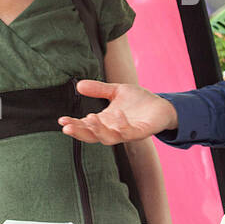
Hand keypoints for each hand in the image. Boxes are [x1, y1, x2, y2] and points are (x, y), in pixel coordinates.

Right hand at [58, 79, 176, 144]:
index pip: (85, 127)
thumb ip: (98, 89)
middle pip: (92, 136)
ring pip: (109, 138)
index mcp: (105, 122)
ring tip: (89, 118)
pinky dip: (122, 124)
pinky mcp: (141, 132)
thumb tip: (78, 85)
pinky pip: (129, 132)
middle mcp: (113, 130)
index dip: (73, 125)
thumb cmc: (138, 101)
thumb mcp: (116, 91)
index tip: (61, 121)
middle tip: (67, 127)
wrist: (163, 106)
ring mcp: (127, 133)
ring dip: (98, 130)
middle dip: (80, 132)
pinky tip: (117, 113)